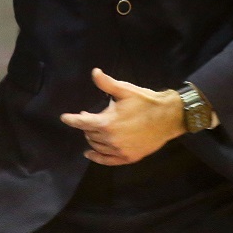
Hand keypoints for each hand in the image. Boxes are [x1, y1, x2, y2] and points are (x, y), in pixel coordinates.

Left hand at [60, 68, 184, 164]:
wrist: (168, 118)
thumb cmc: (145, 102)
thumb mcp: (125, 90)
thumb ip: (107, 83)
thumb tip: (94, 72)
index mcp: (107, 123)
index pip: (82, 123)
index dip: (72, 119)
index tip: (64, 118)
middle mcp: (110, 139)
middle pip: (89, 134)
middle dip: (86, 125)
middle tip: (88, 116)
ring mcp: (119, 150)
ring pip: (96, 146)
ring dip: (92, 138)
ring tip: (93, 130)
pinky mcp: (128, 157)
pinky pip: (107, 161)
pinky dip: (97, 157)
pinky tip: (90, 153)